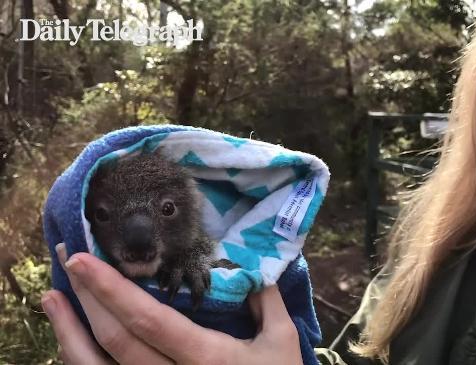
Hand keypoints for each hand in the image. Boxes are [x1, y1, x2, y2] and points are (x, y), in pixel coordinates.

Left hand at [42, 243, 302, 364]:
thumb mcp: (281, 341)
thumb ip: (266, 300)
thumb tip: (249, 263)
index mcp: (207, 358)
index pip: (149, 320)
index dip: (112, 289)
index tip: (85, 259)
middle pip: (115, 340)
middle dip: (87, 298)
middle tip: (70, 260)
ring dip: (70, 332)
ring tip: (53, 298)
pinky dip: (84, 360)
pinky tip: (74, 339)